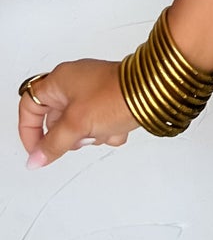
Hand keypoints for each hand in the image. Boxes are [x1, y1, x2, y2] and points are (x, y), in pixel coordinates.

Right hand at [18, 60, 141, 168]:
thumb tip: (35, 159)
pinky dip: (109, 130)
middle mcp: (76, 82)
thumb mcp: (77, 124)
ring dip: (93, 134)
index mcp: (60, 80)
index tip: (38, 150)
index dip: (29, 131)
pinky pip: (101, 123)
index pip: (29, 106)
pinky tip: (119, 126)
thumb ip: (53, 144)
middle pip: (56, 119)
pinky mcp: (112, 98)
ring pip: (80, 125)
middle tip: (81, 136)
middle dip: (71, 134)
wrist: (156, 90)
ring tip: (104, 127)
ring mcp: (95, 90)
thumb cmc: (117, 95)